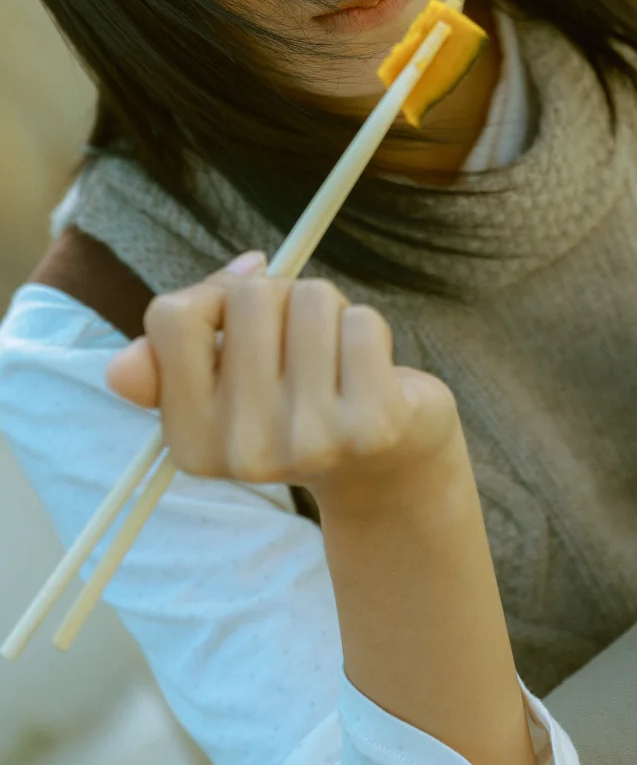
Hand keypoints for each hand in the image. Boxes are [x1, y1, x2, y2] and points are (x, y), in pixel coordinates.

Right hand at [106, 250, 459, 506]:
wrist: (385, 469)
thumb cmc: (295, 404)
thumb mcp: (222, 387)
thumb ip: (168, 360)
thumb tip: (122, 364)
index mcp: (190, 441)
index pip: (171, 315)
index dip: (212, 297)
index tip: (241, 323)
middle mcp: (244, 452)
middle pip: (248, 296)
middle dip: (280, 300)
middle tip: (299, 346)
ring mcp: (311, 441)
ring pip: (311, 298)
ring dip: (328, 313)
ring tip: (334, 359)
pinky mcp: (374, 426)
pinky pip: (362, 321)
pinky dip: (369, 329)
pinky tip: (371, 373)